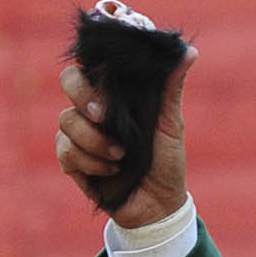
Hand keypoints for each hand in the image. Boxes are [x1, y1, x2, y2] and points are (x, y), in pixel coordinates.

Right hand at [56, 44, 196, 227]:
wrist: (159, 205)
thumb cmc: (166, 162)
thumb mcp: (171, 124)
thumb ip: (172, 88)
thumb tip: (189, 51)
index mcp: (114, 95)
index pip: (91, 64)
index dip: (88, 59)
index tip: (102, 68)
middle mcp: (93, 109)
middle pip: (68, 80)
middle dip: (82, 95)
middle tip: (103, 115)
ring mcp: (79, 133)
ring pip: (66, 120)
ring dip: (94, 140)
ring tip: (121, 156)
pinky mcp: (72, 160)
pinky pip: (66, 150)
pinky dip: (91, 161)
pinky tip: (112, 171)